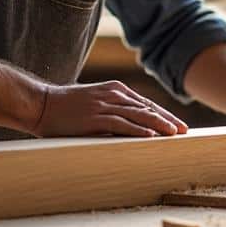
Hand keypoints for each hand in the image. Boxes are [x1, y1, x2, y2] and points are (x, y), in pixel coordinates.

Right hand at [32, 80, 188, 137]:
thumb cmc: (67, 107)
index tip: (178, 125)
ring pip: (138, 115)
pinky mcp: (95, 118)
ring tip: (174, 133)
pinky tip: (150, 136)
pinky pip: (121, 124)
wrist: (41, 104)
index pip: (146, 103)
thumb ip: (114, 108)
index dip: (164, 114)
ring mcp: (104, 105)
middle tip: (184, 131)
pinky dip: (137, 130)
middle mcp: (113, 95)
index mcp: (116, 89)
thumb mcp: (95, 102)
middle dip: (167, 120)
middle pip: (147, 108)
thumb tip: (132, 123)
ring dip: (158, 125)